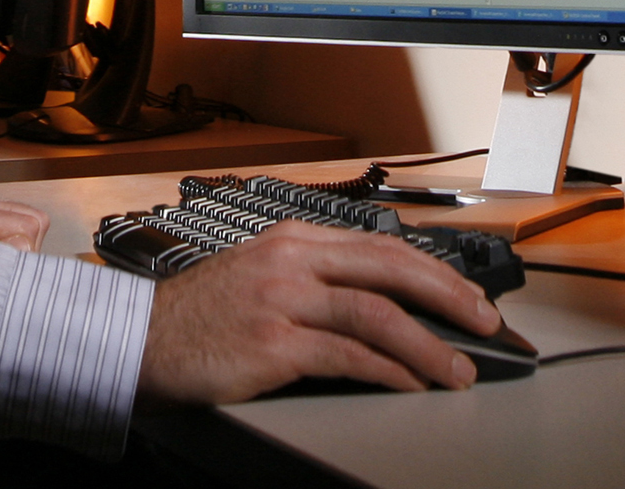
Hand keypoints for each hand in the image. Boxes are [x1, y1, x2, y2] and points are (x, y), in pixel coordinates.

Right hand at [135, 220, 500, 403]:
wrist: (138, 340)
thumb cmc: (200, 317)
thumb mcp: (261, 276)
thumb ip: (315, 281)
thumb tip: (380, 303)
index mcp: (293, 239)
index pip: (383, 246)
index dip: (435, 270)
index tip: (468, 294)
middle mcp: (292, 260)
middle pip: (391, 268)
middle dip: (449, 296)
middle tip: (486, 323)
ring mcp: (282, 300)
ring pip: (377, 314)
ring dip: (428, 345)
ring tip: (458, 370)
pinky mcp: (273, 344)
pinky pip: (348, 357)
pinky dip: (389, 372)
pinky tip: (410, 385)